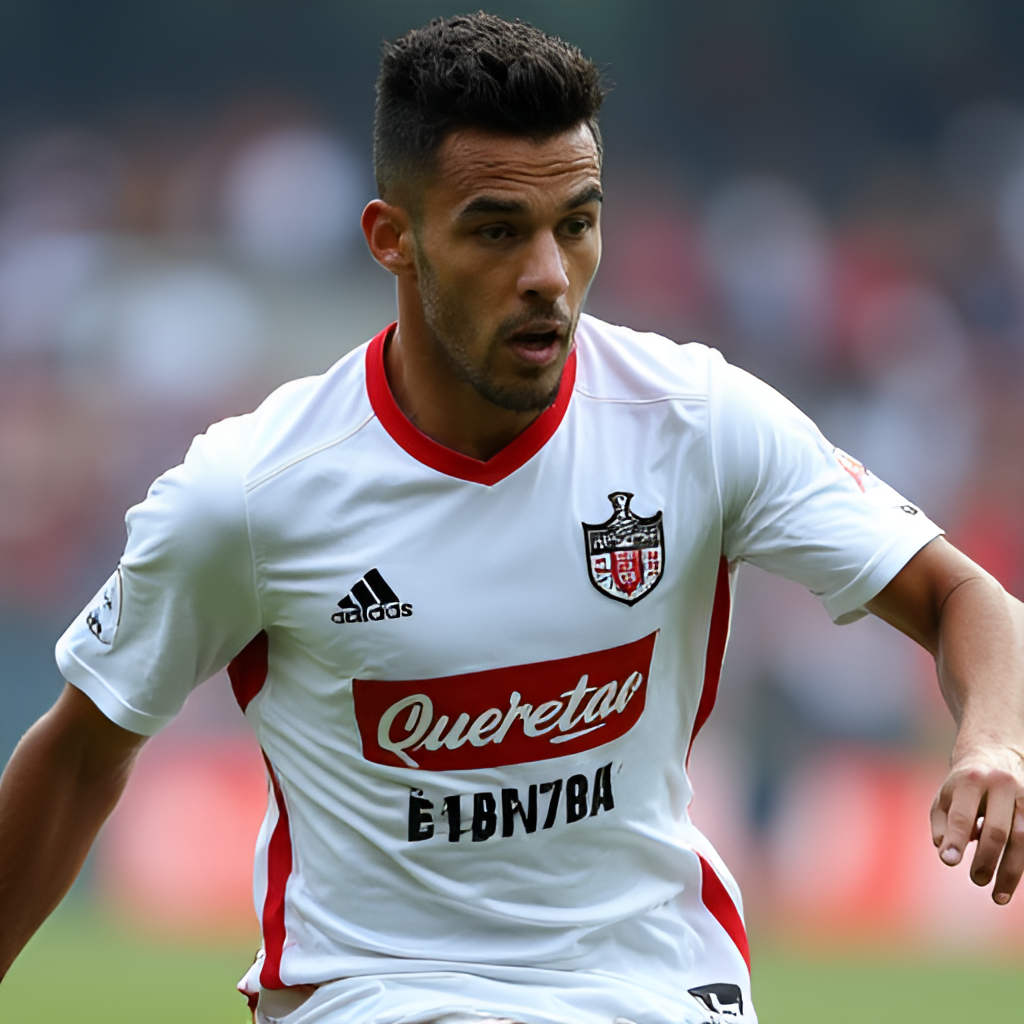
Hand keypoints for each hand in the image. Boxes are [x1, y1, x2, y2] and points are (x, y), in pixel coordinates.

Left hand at [931, 744, 1023, 903]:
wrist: (995, 755)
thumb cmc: (962, 787)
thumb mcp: (944, 797)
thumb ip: (942, 824)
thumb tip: (946, 853)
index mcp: (971, 779)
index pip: (963, 814)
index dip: (956, 839)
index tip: (949, 862)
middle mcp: (1001, 786)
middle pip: (997, 830)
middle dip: (986, 860)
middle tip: (976, 879)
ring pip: (1022, 840)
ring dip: (1010, 872)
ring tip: (997, 897)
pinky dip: (1022, 864)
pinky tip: (1011, 884)